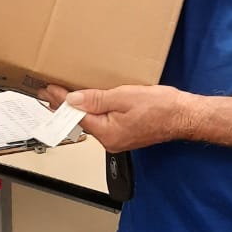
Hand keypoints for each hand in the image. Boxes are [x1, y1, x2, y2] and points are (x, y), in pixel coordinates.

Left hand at [43, 83, 197, 151]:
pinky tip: (88, 102)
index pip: (76, 116)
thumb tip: (73, 100)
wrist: (184, 116)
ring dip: (78, 108)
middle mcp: (110, 140)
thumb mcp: (125, 97)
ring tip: (63, 95)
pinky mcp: (124, 134)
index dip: (60, 102)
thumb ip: (97, 99)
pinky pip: (102, 122)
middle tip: (47, 92)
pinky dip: (92, 112)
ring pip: (91, 122)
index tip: (47, 90)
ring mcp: (117, 139)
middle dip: (64, 106)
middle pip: (81, 121)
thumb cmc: (161, 107)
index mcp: (107, 133)